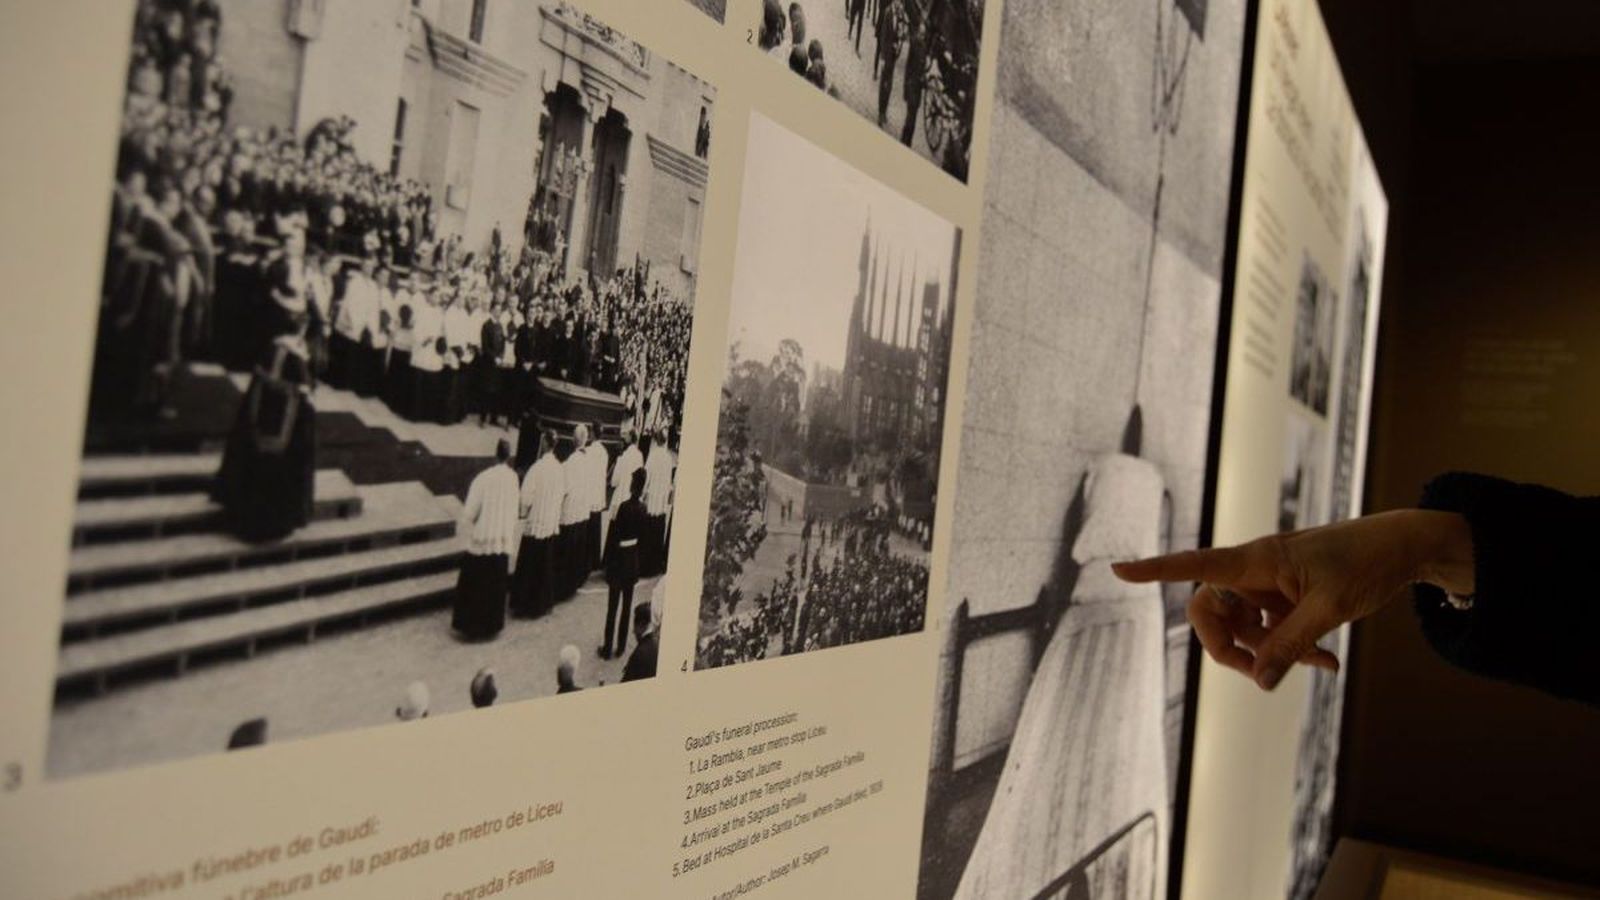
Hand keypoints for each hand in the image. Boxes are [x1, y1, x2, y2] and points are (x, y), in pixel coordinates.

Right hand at [1112, 510, 1472, 689]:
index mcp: (1256, 559)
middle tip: (1260, 673)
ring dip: (1270, 654)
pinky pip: (1268, 632)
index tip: (1117, 569)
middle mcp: (1252, 571)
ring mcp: (1266, 586)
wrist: (1403, 550)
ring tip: (1320, 661)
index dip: (1154, 570)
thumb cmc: (1365, 563)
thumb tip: (1260, 683)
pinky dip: (1290, 650)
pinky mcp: (1283, 598)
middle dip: (1227, 648)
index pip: (1193, 565)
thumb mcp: (1329, 609)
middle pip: (1209, 612)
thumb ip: (1291, 646)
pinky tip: (1326, 661)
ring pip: (1241, 629)